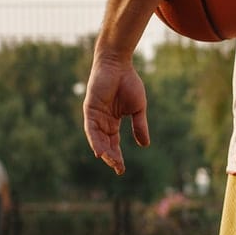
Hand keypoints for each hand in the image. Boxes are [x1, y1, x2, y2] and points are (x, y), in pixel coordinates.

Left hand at [84, 53, 150, 174]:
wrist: (119, 64)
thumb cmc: (128, 82)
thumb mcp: (138, 108)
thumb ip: (139, 126)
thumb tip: (145, 145)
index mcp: (112, 121)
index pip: (113, 143)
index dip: (117, 156)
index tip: (121, 170)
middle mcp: (102, 121)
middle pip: (105, 144)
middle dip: (111, 157)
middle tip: (118, 168)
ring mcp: (95, 116)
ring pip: (97, 139)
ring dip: (103, 151)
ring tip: (110, 162)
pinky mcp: (90, 109)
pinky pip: (91, 128)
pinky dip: (95, 140)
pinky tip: (100, 151)